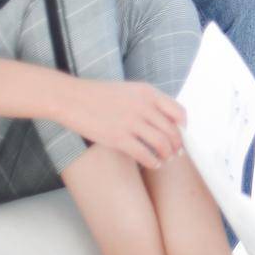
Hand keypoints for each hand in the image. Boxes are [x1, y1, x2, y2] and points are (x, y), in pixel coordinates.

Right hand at [65, 80, 185, 169]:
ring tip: (166, 160)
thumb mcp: (128, 90)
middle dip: (177, 145)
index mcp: (147, 92)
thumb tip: (163, 119)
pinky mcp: (118, 138)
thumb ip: (147, 101)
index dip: (183, 126)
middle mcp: (143, 106)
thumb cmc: (98, 95)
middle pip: (172, 130)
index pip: (178, 111)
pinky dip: (153, 162)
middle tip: (177, 153)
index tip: (181, 134)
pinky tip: (153, 164)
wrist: (71, 98)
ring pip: (162, 144)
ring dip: (168, 155)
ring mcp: (131, 122)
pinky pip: (145, 154)